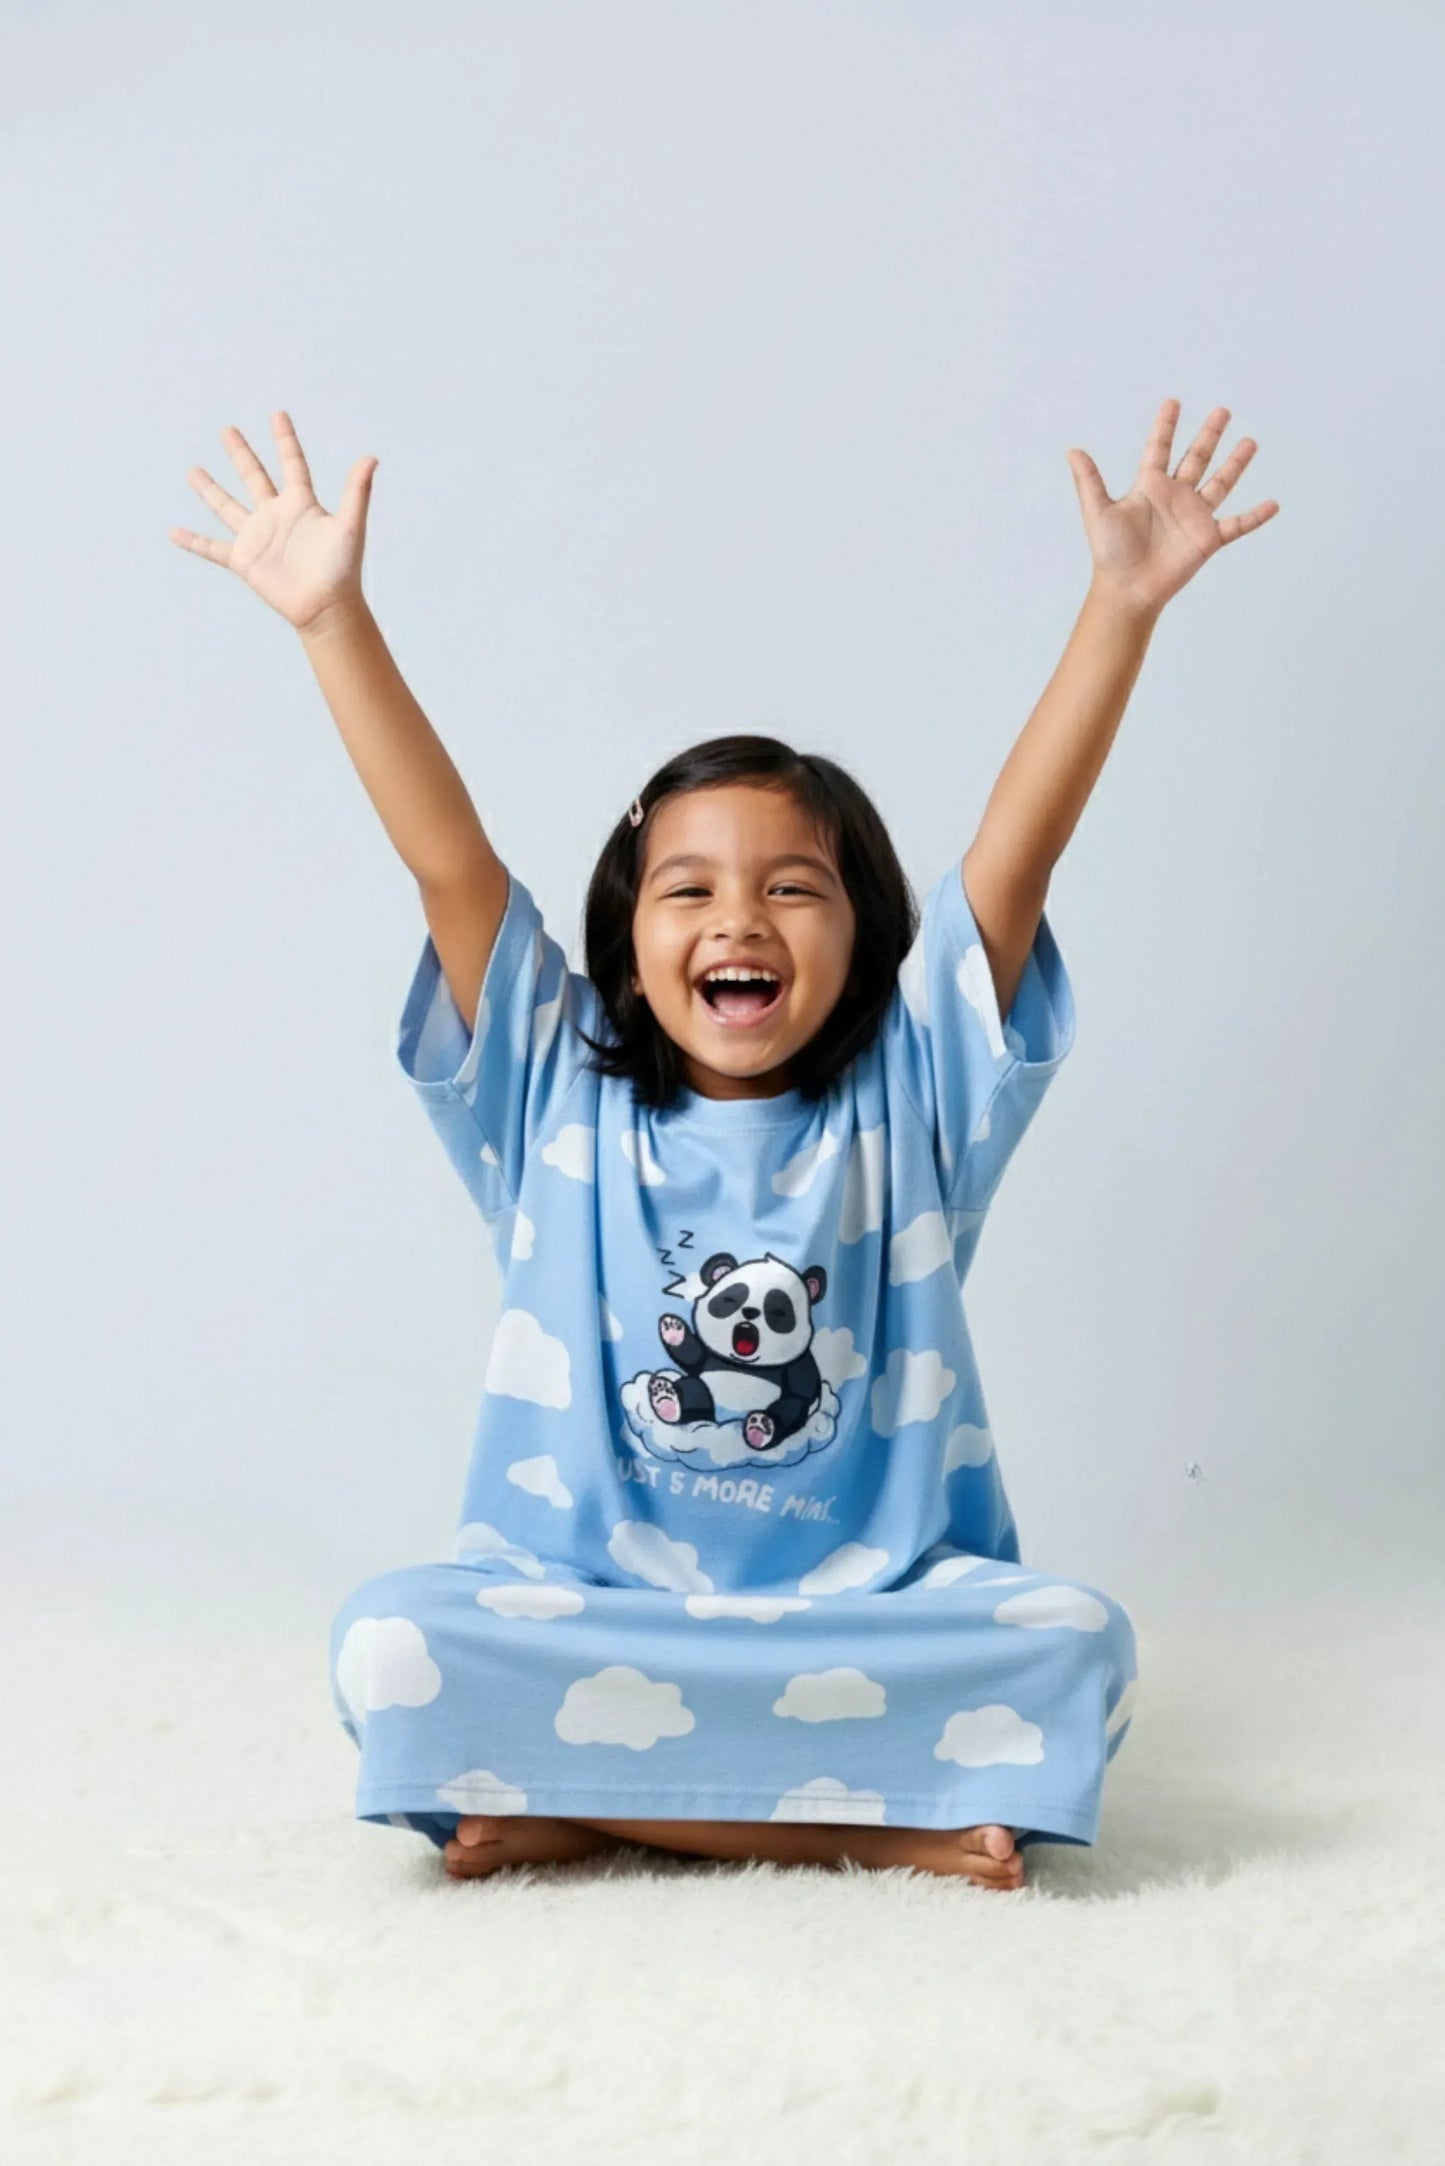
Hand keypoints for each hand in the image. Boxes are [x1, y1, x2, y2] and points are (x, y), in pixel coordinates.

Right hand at [169, 410, 378, 633]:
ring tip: (193, 471)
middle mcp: (276, 515)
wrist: (326, 607)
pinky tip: (174, 532)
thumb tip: (372, 458)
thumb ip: (356, 491)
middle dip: (241, 453)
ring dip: (209, 489)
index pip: (292, 464)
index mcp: (302, 504)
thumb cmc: (342, 569)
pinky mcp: (245, 560)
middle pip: (254, 477)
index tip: (278, 415)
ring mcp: (258, 537)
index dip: (285, 440)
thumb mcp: (350, 525)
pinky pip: (213, 548)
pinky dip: (193, 542)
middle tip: (228, 430)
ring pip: (227, 506)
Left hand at [1066, 399, 1278, 619]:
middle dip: (1209, 435)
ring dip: (1235, 464)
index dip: (1165, 426)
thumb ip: (1089, 480)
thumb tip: (1072, 451)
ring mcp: (1193, 516)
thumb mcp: (1098, 511)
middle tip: (1222, 411)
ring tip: (1250, 442)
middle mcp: (1175, 497)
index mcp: (1149, 486)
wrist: (1127, 588)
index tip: (1173, 402)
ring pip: (1220, 483)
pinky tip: (1273, 504)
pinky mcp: (1207, 539)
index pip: (1159, 449)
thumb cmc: (1110, 553)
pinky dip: (1255, 516)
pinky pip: (1237, 525)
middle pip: (1196, 458)